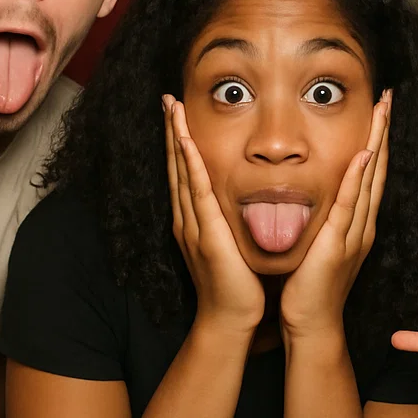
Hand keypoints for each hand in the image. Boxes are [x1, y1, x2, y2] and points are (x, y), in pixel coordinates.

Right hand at [163, 95, 265, 334]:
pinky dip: (190, 166)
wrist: (231, 318)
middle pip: (177, 164)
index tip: (178, 112)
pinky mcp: (205, 233)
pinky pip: (196, 192)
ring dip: (176, 138)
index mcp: (195, 218)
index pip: (186, 170)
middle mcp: (188, 217)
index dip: (179, 140)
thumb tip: (249, 194)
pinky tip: (185, 144)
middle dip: (171, 130)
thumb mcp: (234, 240)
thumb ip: (234, 217)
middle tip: (168, 98)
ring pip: (182, 171)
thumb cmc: (238, 282)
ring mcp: (193, 224)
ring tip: (172, 109)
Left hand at [279, 91, 390, 339]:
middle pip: (377, 167)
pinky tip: (363, 154)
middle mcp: (362, 222)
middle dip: (382, 130)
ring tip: (381, 111)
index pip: (369, 170)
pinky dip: (358, 178)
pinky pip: (350, 204)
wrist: (310, 323)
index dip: (375, 138)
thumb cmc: (307, 284)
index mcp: (357, 221)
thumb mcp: (317, 240)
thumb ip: (321, 215)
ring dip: (376, 142)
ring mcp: (354, 232)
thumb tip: (311, 189)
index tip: (377, 109)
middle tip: (387, 97)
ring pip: (369, 178)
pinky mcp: (338, 243)